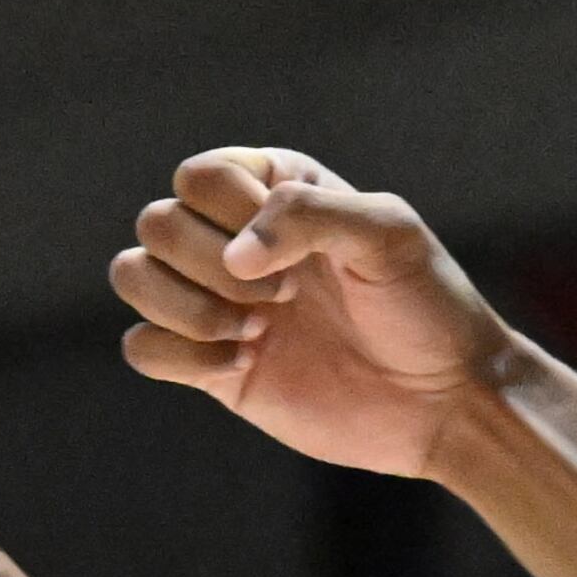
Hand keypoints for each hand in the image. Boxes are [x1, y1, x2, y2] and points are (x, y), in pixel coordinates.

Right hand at [111, 150, 510, 480]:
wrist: (444, 401)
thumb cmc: (426, 306)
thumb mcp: (388, 234)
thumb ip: (308, 217)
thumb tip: (234, 258)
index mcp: (276, 191)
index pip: (198, 176)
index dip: (234, 213)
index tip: (300, 256)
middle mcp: (236, 241)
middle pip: (156, 222)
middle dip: (210, 264)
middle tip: (285, 298)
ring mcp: (217, 304)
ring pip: (132, 275)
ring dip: (185, 306)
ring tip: (255, 331)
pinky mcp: (210, 367)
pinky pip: (141, 347)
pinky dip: (179, 355)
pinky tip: (242, 364)